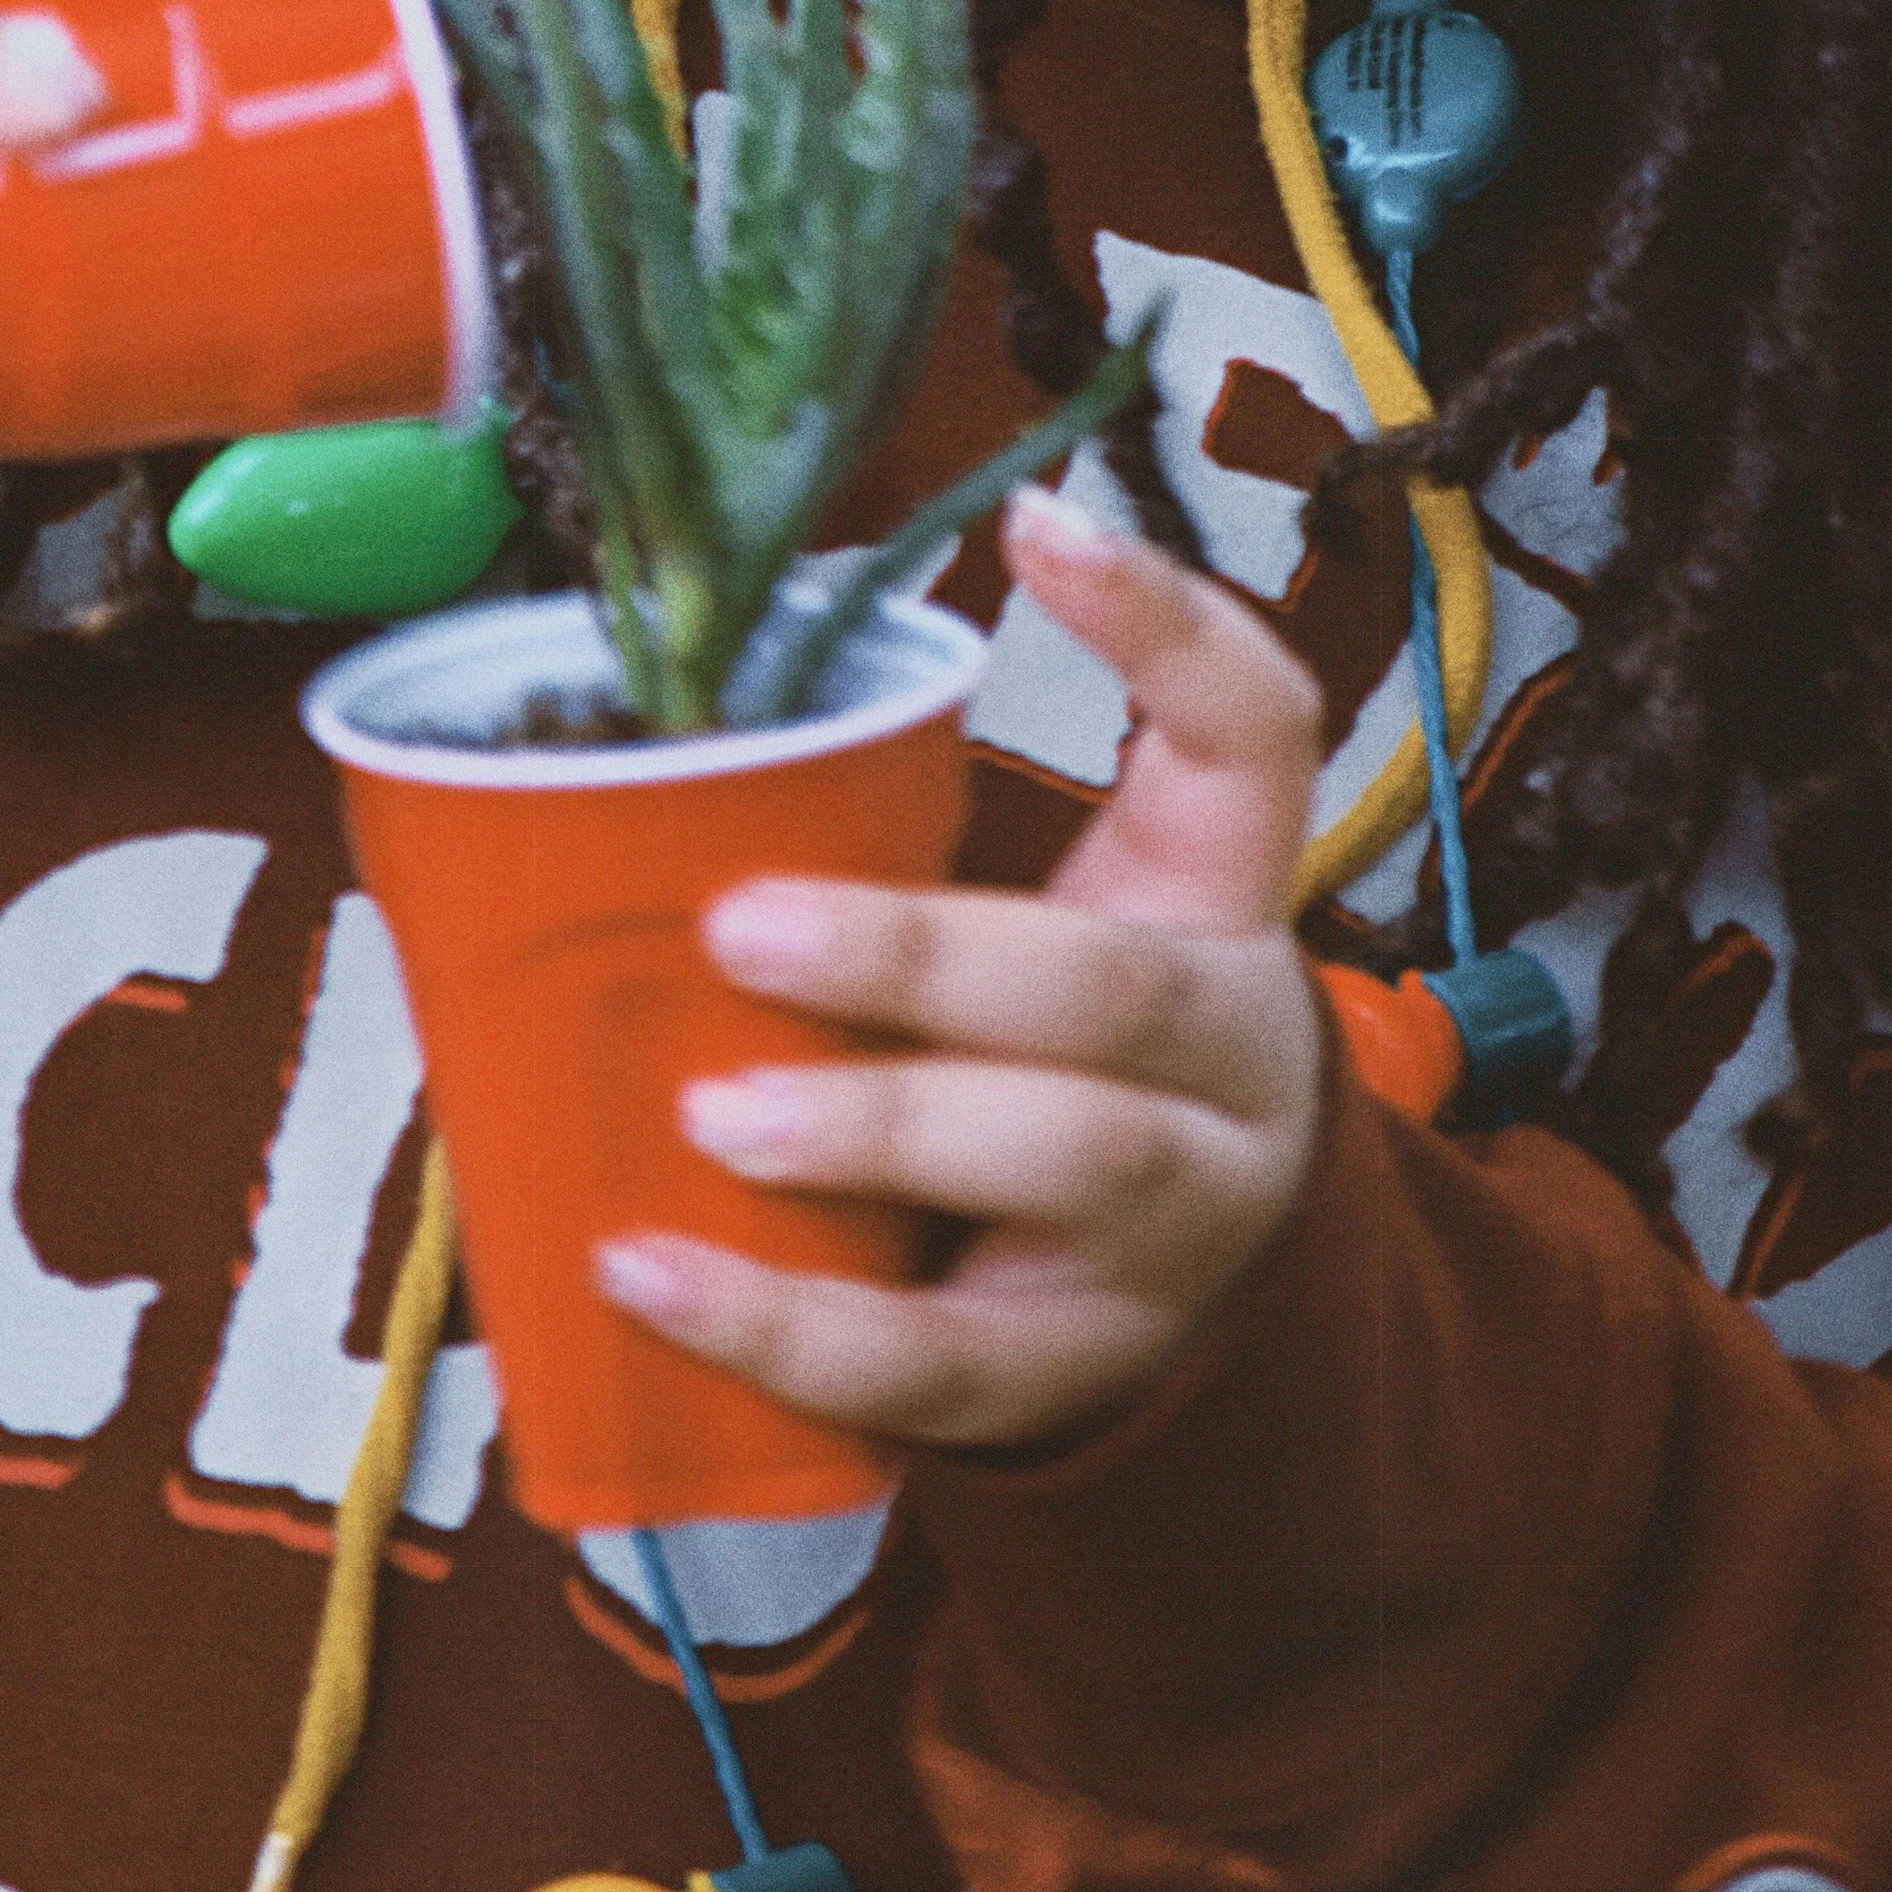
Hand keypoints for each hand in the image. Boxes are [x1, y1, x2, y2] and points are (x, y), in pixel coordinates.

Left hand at [594, 485, 1327, 1449]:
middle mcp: (1233, 1050)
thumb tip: (636, 732)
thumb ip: (905, 830)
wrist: (1162, 1299)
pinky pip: (946, 1363)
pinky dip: (788, 1329)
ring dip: (880, 1132)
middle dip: (923, 955)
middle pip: (1113, 988)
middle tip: (740, 928)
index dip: (1167, 624)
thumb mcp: (1038, 915)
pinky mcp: (1083, 1366)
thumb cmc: (1044, 1056)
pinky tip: (650, 1277)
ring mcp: (1179, 1223)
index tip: (1036, 526)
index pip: (1256, 730)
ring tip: (712, 1117)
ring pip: (1070, 1163)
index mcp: (1219, 898)